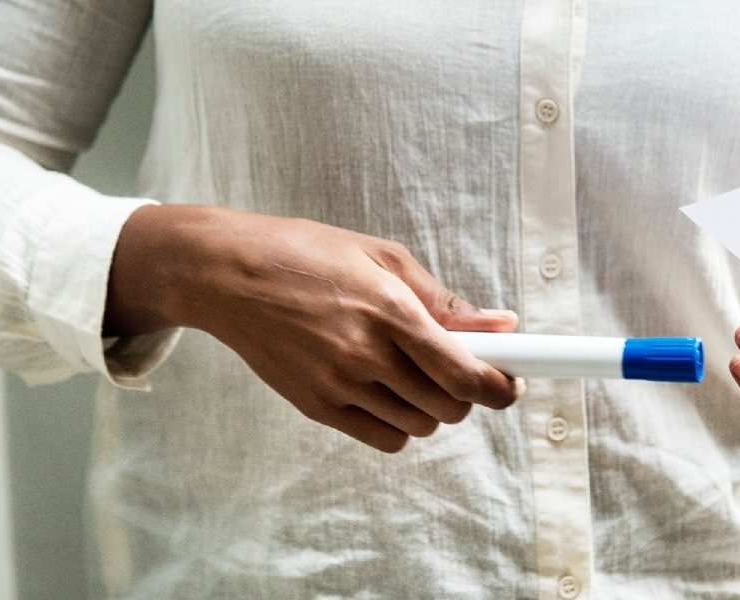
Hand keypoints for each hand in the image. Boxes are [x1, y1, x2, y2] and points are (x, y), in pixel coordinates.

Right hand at [105, 205, 522, 452]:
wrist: (227, 275)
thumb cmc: (305, 254)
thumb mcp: (381, 257)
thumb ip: (444, 299)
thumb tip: (502, 325)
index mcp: (389, 310)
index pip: (465, 374)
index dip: (500, 387)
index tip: (512, 382)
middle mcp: (366, 354)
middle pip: (449, 407)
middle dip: (467, 393)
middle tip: (460, 368)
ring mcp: (339, 386)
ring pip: (419, 426)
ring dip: (432, 408)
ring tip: (414, 374)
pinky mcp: (317, 408)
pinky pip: (384, 439)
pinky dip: (399, 424)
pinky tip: (388, 393)